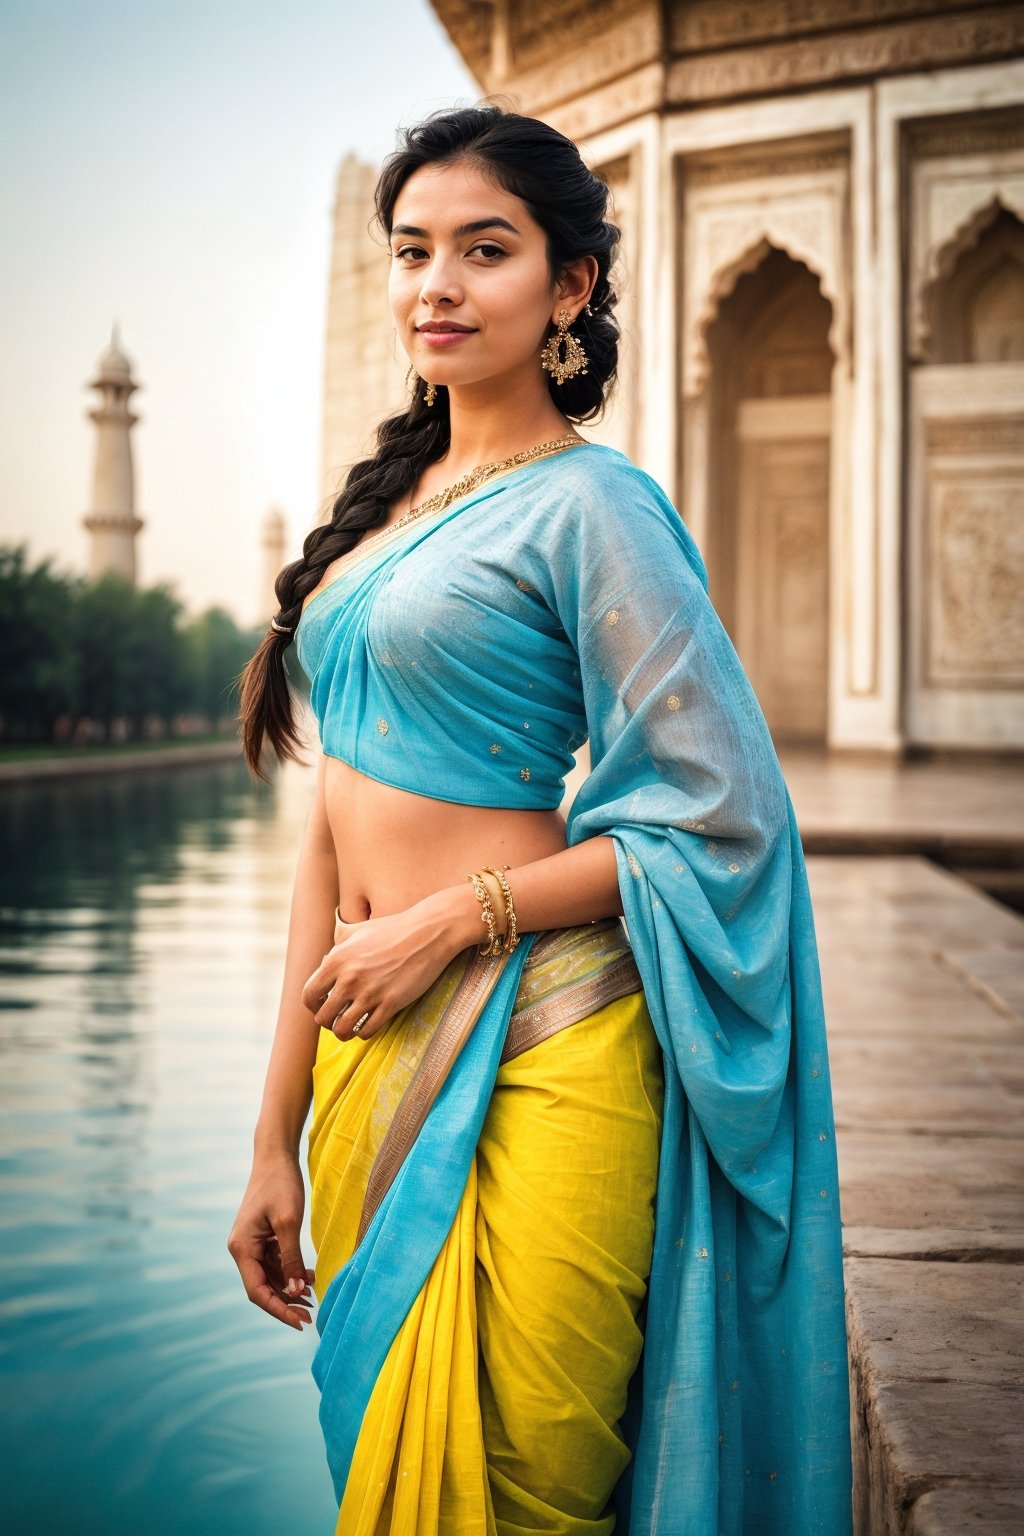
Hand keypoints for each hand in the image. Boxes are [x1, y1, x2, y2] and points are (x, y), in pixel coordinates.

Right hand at [227, 1153, 316, 1330]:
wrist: (276, 1156)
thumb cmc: (280, 1184)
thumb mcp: (289, 1223)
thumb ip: (291, 1258)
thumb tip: (296, 1290)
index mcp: (241, 1248)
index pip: (257, 1291)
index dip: (278, 1309)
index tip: (300, 1322)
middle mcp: (243, 1249)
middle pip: (263, 1287)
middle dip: (286, 1303)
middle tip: (311, 1316)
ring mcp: (252, 1244)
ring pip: (270, 1277)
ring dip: (290, 1289)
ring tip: (314, 1298)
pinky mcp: (263, 1238)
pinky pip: (275, 1263)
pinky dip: (291, 1272)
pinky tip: (310, 1277)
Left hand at [300, 889, 474, 1042]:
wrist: (428, 933)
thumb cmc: (393, 929)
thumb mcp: (358, 930)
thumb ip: (337, 946)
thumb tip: (324, 962)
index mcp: (337, 959)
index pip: (309, 995)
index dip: (313, 1006)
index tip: (322, 1006)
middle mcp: (349, 978)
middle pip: (323, 1018)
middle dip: (328, 1022)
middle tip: (338, 1018)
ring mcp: (370, 993)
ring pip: (343, 1029)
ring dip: (344, 1032)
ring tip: (350, 1027)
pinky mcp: (390, 1004)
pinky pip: (367, 1031)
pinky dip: (364, 1033)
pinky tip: (368, 1025)